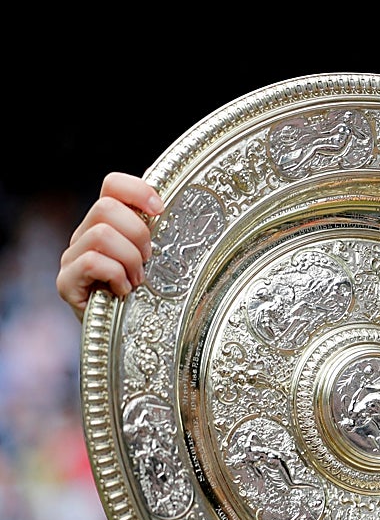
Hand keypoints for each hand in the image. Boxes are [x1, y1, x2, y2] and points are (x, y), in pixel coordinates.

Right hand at [57, 171, 163, 319]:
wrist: (122, 334)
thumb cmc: (143, 295)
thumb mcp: (154, 260)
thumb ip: (157, 235)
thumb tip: (172, 213)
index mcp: (108, 223)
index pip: (113, 185)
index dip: (138, 190)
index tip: (160, 210)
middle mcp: (85, 235)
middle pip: (106, 208)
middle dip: (137, 234)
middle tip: (147, 260)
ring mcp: (72, 258)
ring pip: (100, 235)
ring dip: (128, 259)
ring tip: (136, 279)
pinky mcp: (66, 282)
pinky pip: (91, 262)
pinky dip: (115, 276)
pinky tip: (123, 291)